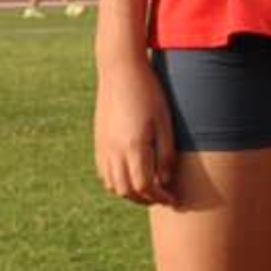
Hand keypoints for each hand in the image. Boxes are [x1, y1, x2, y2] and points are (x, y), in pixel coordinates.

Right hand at [94, 51, 176, 205]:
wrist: (120, 71)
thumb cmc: (149, 94)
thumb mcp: (164, 123)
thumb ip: (166, 155)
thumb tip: (165, 181)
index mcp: (133, 147)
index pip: (145, 187)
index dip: (160, 197)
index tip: (173, 199)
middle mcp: (114, 151)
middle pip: (126, 191)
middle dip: (145, 199)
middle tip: (162, 197)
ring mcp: (103, 147)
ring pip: (112, 185)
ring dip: (130, 193)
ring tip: (148, 188)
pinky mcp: (98, 141)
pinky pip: (103, 172)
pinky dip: (116, 181)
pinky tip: (130, 174)